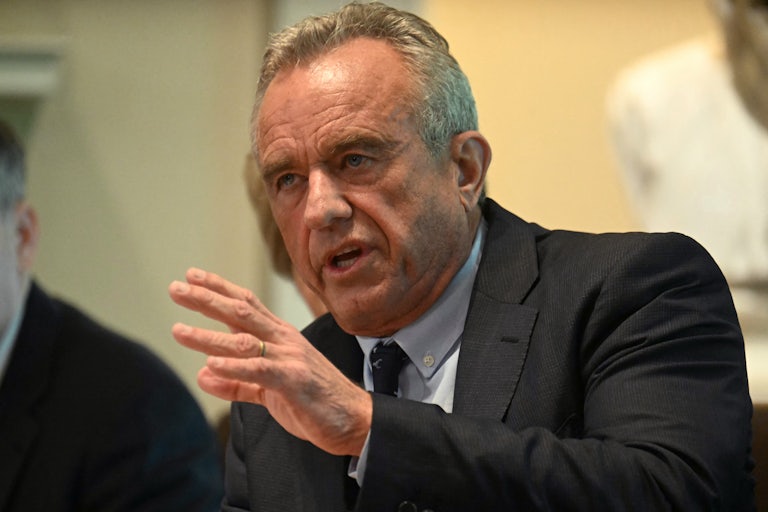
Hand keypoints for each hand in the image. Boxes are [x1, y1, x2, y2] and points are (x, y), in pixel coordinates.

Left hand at [168, 267, 370, 455]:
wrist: (356, 420)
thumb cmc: (314, 402)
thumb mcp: (269, 390)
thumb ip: (237, 382)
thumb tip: (204, 373)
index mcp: (280, 337)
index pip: (246, 304)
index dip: (218, 288)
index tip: (191, 276)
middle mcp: (284, 340)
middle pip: (241, 311)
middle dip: (206, 299)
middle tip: (176, 289)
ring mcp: (290, 357)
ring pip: (244, 339)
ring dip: (209, 335)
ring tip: (178, 331)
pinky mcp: (294, 380)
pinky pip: (259, 370)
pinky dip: (234, 366)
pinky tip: (211, 364)